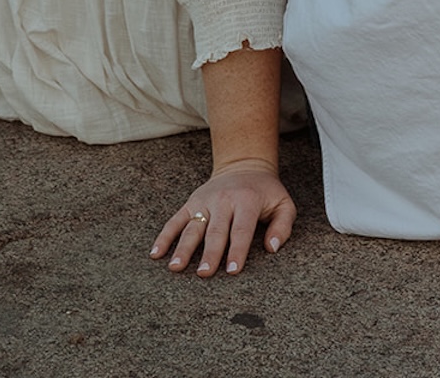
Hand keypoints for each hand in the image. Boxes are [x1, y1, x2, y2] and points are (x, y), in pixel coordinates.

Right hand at [150, 160, 294, 275]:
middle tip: (204, 273)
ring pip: (193, 226)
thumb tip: (272, 248)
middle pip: (216, 230)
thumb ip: (282, 226)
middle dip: (210, 253)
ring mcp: (205, 201)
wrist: (244, 165)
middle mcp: (224, 200)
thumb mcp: (284, 203)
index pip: (242, 229)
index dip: (237, 250)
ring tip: (176, 267)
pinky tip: (156, 253)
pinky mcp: (192, 202)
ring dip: (183, 247)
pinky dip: (165, 236)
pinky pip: (176, 220)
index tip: (232, 271)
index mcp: (247, 201)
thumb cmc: (265, 192)